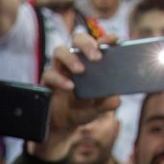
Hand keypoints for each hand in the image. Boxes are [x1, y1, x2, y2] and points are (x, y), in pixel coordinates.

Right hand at [30, 32, 120, 161]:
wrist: (64, 124)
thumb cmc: (83, 109)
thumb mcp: (99, 108)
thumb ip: (108, 103)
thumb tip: (116, 100)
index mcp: (90, 61)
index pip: (98, 43)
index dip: (105, 39)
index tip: (113, 40)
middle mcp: (74, 60)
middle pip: (78, 39)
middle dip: (87, 44)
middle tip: (96, 58)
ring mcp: (59, 68)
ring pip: (60, 51)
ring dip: (70, 58)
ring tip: (80, 70)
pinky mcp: (48, 80)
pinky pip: (50, 74)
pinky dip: (60, 79)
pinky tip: (69, 87)